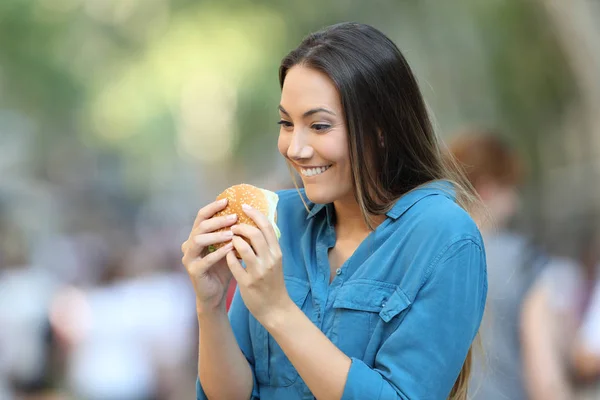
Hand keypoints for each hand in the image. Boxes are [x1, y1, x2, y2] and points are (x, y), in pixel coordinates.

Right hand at [181, 198, 237, 312]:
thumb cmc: (223, 269)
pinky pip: (205, 259)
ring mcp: (189, 258)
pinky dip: (219, 253)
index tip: (227, 200)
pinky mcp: (193, 271)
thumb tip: (251, 215)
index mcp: (197, 236)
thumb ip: (234, 233)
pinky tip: (231, 249)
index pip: (202, 216)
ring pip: (198, 240)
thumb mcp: (229, 248)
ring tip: (233, 233)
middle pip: (200, 226)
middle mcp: (189, 244)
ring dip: (216, 235)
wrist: (215, 294)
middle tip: (234, 217)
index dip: (213, 207)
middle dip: (218, 220)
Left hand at [226, 204, 292, 323]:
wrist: (275, 308)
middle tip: (233, 225)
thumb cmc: (273, 282)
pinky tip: (226, 255)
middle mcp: (270, 260)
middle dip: (240, 226)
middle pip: (255, 234)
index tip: (244, 206)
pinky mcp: (248, 283)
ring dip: (232, 240)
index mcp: (277, 252)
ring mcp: (259, 272)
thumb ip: (268, 245)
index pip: (267, 226)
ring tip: (228, 239)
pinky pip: (234, 265)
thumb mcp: (275, 261)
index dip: (254, 213)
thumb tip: (259, 224)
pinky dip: (228, 257)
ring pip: (243, 248)